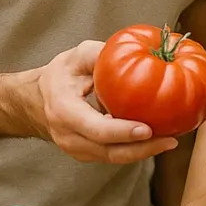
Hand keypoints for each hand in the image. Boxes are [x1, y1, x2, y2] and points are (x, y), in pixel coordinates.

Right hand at [34, 41, 179, 163]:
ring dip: (142, 152)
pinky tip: (158, 141)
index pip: (96, 128)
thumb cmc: (61, 75)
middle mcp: (68, 135)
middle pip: (108, 151)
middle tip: (170, 140)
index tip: (147, 129)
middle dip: (141, 149)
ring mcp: (76, 149)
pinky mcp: (87, 154)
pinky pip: (113, 156)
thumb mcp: (77, 57)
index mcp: (64, 110)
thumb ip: (101, 54)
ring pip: (113, 157)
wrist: (36, 101)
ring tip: (169, 141)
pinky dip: (135, 151)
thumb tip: (134, 48)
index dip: (122, 132)